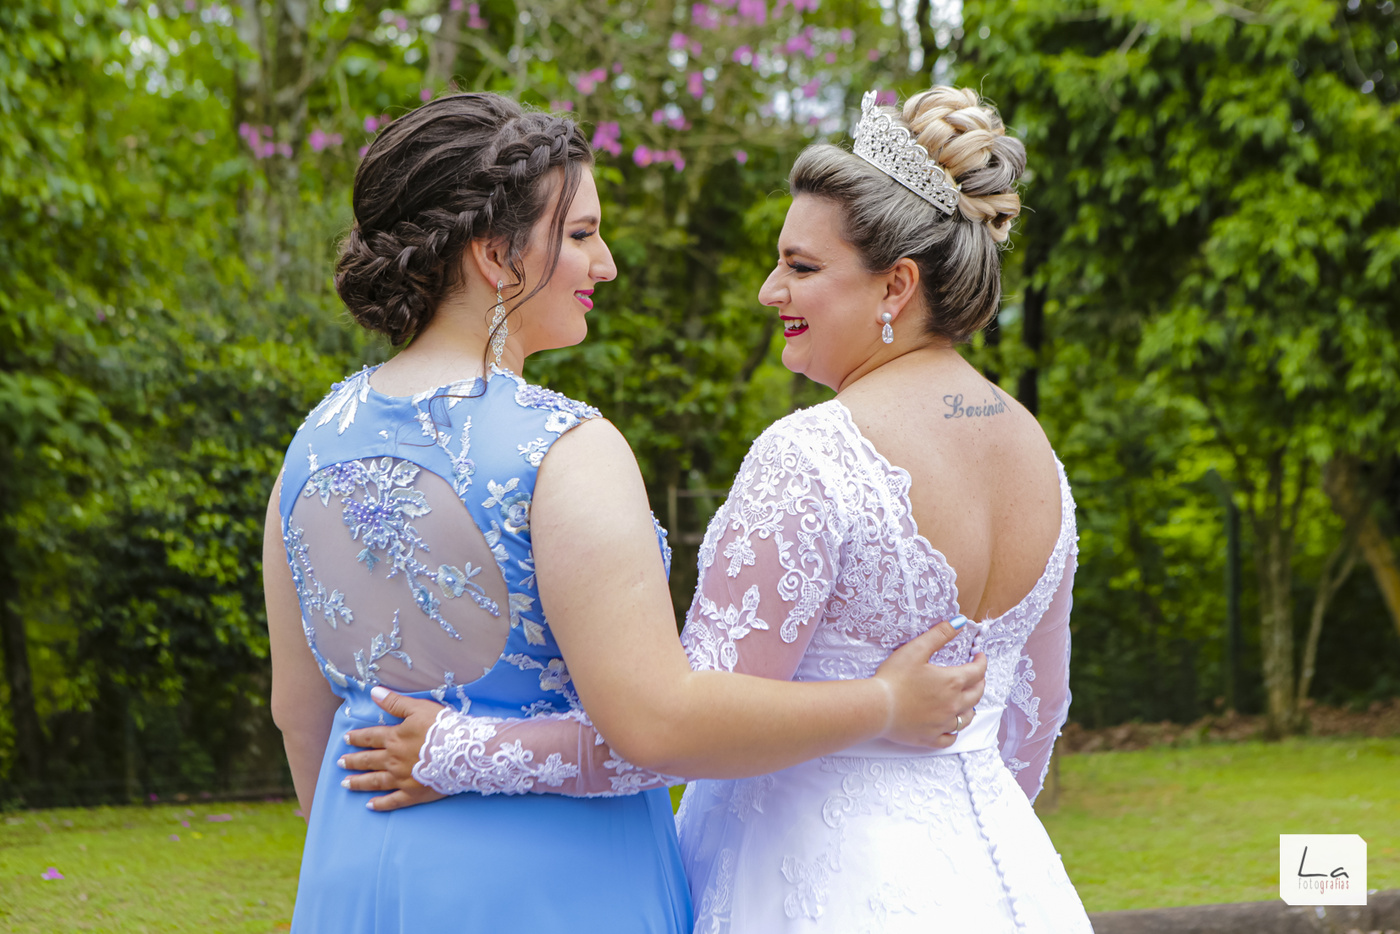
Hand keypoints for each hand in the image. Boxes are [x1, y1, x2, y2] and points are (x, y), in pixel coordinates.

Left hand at [338, 686, 447, 811]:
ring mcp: (402, 779)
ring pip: (375, 781)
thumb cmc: (442, 727)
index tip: (346, 739)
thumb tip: (374, 692)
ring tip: (345, 784)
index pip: (370, 737)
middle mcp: (393, 760)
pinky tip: (370, 806)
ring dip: (359, 783)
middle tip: (340, 763)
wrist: (462, 752)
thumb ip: (395, 702)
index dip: (357, 738)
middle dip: (353, 761)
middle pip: (368, 760)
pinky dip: (381, 804)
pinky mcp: (413, 794)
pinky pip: (393, 801)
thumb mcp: (418, 708)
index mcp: (394, 738)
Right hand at [873, 618, 986, 748]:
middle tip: (976, 675)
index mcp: (951, 682)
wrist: (876, 707)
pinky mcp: (930, 738)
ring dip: (970, 707)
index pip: (977, 671)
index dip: (981, 661)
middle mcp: (952, 705)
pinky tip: (951, 726)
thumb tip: (960, 622)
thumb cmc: (894, 678)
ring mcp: (942, 724)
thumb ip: (939, 634)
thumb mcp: (916, 649)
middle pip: (976, 694)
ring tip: (967, 700)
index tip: (979, 656)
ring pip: (967, 718)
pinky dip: (954, 731)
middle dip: (979, 682)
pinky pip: (950, 738)